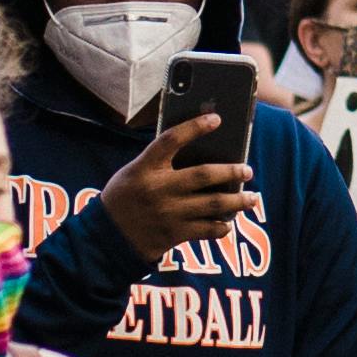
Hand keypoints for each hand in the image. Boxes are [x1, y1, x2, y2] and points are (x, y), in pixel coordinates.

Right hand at [102, 108, 258, 262]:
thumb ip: (159, 163)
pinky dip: (221, 227)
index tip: (216, 119)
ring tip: (252, 198)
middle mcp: (157, 189)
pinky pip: (206, 230)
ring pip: (211, 204)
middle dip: (230, 171)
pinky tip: (228, 223)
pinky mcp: (173, 234)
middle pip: (202, 175)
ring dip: (237, 201)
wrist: (105, 238)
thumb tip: (201, 153)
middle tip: (247, 170)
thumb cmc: (124, 198)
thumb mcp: (133, 173)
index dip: (194, 127)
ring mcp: (167, 213)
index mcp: (144, 168)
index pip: (171, 140)